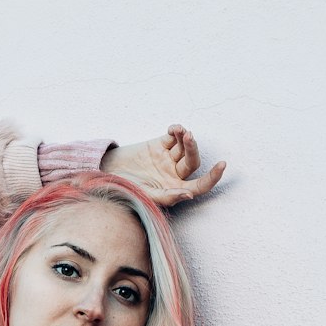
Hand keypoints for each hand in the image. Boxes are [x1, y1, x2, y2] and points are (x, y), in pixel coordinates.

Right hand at [101, 125, 225, 205]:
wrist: (103, 174)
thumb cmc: (123, 190)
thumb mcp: (144, 196)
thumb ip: (167, 197)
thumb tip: (189, 194)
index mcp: (173, 190)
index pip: (199, 186)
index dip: (212, 178)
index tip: (221, 166)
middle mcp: (173, 174)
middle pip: (193, 162)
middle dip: (193, 149)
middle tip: (187, 138)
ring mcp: (167, 159)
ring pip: (186, 146)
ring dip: (187, 137)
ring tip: (181, 132)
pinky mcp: (159, 145)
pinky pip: (175, 136)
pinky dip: (177, 130)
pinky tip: (173, 129)